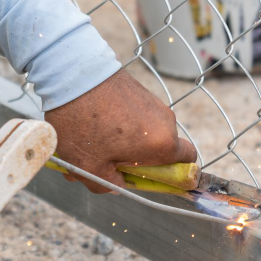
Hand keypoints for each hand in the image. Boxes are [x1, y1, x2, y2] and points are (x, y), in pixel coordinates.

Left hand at [44, 70, 196, 193]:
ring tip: (87, 144)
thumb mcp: (89, 168)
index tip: (147, 178)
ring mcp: (153, 103)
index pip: (188, 164)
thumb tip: (118, 185)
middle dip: (134, 162)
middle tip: (103, 163)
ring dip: (122, 144)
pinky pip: (135, 117)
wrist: (73, 75)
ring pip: (143, 134)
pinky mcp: (140, 91)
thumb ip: (109, 185)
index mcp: (162, 145)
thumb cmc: (84, 124)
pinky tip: (89, 126)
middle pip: (159, 151)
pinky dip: (118, 125)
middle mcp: (165, 122)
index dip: (172, 175)